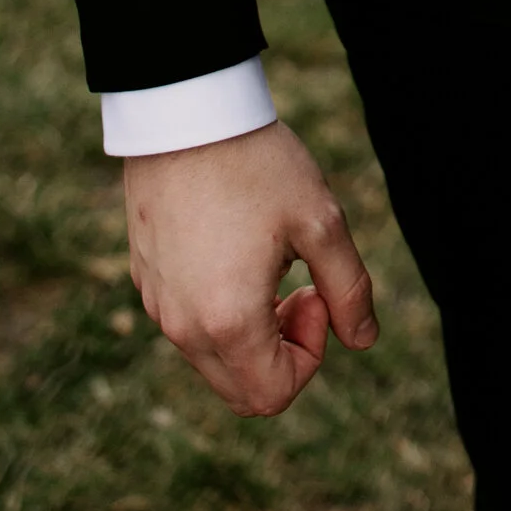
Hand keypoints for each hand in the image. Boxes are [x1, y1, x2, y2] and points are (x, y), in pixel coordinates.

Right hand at [123, 118, 378, 416]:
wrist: (183, 115)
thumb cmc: (258, 165)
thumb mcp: (321, 222)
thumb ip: (349, 290)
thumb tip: (363, 341)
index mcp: (228, 321)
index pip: (273, 395)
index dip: (311, 356)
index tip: (314, 291)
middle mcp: (183, 327)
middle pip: (241, 391)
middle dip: (283, 353)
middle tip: (299, 285)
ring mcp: (158, 307)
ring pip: (214, 362)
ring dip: (253, 334)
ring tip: (269, 263)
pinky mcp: (147, 283)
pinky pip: (188, 327)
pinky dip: (221, 313)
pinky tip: (236, 250)